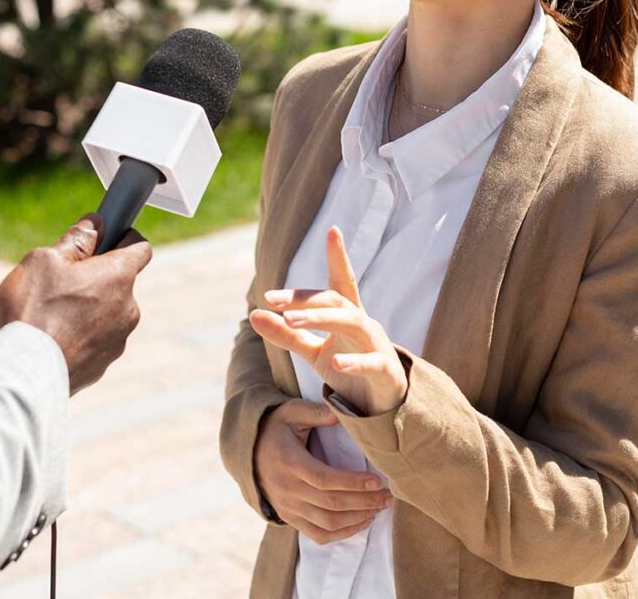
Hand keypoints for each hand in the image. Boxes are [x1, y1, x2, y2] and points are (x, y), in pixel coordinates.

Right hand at [0, 213, 152, 393]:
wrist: (26, 374)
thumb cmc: (33, 311)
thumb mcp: (45, 260)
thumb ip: (76, 240)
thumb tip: (96, 225)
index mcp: (119, 276)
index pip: (140, 247)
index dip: (122, 238)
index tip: (102, 239)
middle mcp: (128, 308)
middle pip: (118, 282)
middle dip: (95, 277)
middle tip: (60, 281)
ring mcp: (118, 339)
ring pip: (106, 312)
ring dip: (87, 308)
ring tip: (50, 315)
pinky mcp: (104, 364)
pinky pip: (96, 340)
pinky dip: (80, 335)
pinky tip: (52, 339)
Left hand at [250, 226, 407, 415]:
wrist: (380, 407)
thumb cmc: (348, 370)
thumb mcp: (312, 352)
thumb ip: (286, 334)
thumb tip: (253, 313)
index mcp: (347, 315)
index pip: (341, 281)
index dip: (338, 257)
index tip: (333, 230)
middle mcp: (363, 323)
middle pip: (335, 301)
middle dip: (304, 299)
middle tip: (271, 299)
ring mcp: (377, 345)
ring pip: (351, 323)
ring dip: (320, 320)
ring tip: (292, 321)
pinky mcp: (385, 371)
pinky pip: (371, 363)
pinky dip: (355, 362)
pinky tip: (338, 364)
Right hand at [255, 399, 392, 544]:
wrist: (248, 452)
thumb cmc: (276, 428)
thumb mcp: (291, 412)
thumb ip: (315, 412)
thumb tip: (340, 413)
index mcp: (289, 462)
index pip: (324, 479)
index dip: (352, 483)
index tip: (377, 480)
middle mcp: (287, 489)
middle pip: (331, 504)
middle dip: (364, 502)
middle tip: (387, 496)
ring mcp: (288, 507)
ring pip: (328, 523)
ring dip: (358, 518)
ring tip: (379, 507)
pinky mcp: (290, 517)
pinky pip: (319, 535)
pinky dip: (343, 533)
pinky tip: (362, 521)